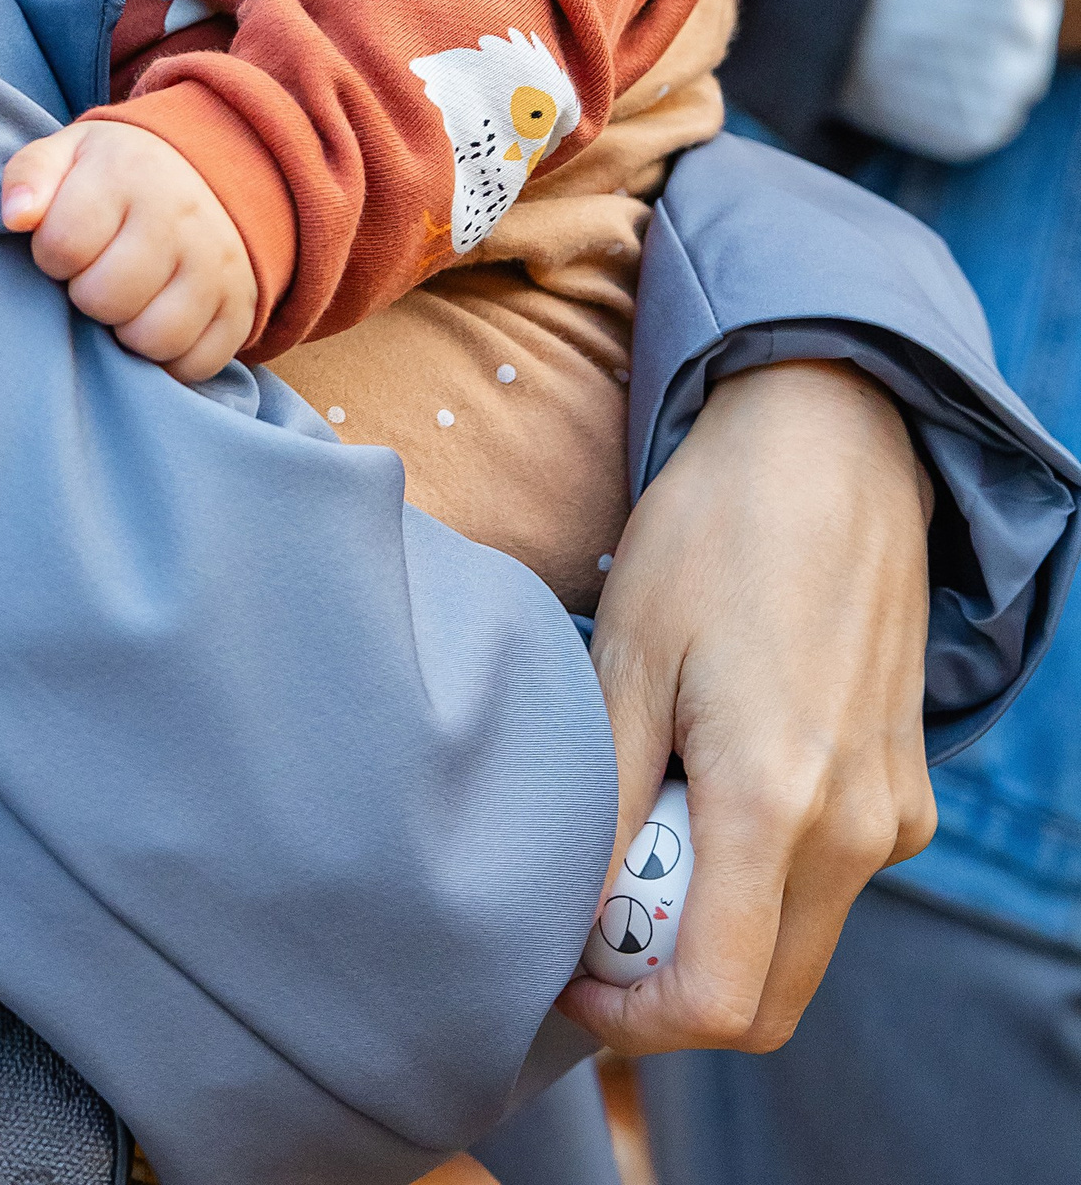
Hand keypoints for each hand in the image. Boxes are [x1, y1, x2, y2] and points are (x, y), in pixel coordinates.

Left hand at [1, 120, 257, 378]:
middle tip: (95, 274)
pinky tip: (155, 320)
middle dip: (86, 294)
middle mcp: (180, 216)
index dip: (51, 255)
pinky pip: (194, 364)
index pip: (63, 245)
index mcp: (128, 172)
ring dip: (125, 331)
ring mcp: (217, 264)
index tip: (65, 245)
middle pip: (105, 299)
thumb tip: (16, 217)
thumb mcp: (66, 154)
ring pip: (151, 339)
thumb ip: (28, 177)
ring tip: (124, 300)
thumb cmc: (115, 175)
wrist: (203, 176)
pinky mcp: (240, 307)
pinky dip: (168, 358)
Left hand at [558, 358, 937, 1055]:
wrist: (826, 449)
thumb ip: (604, 800)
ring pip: (796, 943)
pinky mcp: (901, 791)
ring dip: (711, 927)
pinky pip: (826, 883)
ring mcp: (891, 815)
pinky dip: (756, 878)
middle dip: (668, 986)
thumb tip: (571, 912)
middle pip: (765, 997)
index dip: (632, 1018)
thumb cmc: (710, 536)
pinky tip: (699, 789)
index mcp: (778, 804)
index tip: (566, 979)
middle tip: (589, 918)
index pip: (718, 998)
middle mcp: (855, 831)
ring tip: (638, 828)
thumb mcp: (625, 657)